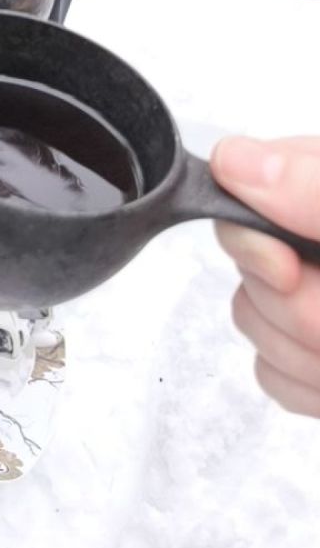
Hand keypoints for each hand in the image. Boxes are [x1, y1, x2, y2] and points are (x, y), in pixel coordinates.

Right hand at [212, 136, 319, 417]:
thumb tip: (236, 161)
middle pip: (244, 271)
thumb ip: (317, 188)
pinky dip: (311, 386)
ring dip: (309, 355)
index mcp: (317, 191)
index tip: (291, 267)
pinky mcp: (314, 360)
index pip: (239, 187)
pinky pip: (273, 376)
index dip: (256, 241)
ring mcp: (312, 300)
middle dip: (298, 312)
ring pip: (253, 326)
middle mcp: (307, 240)